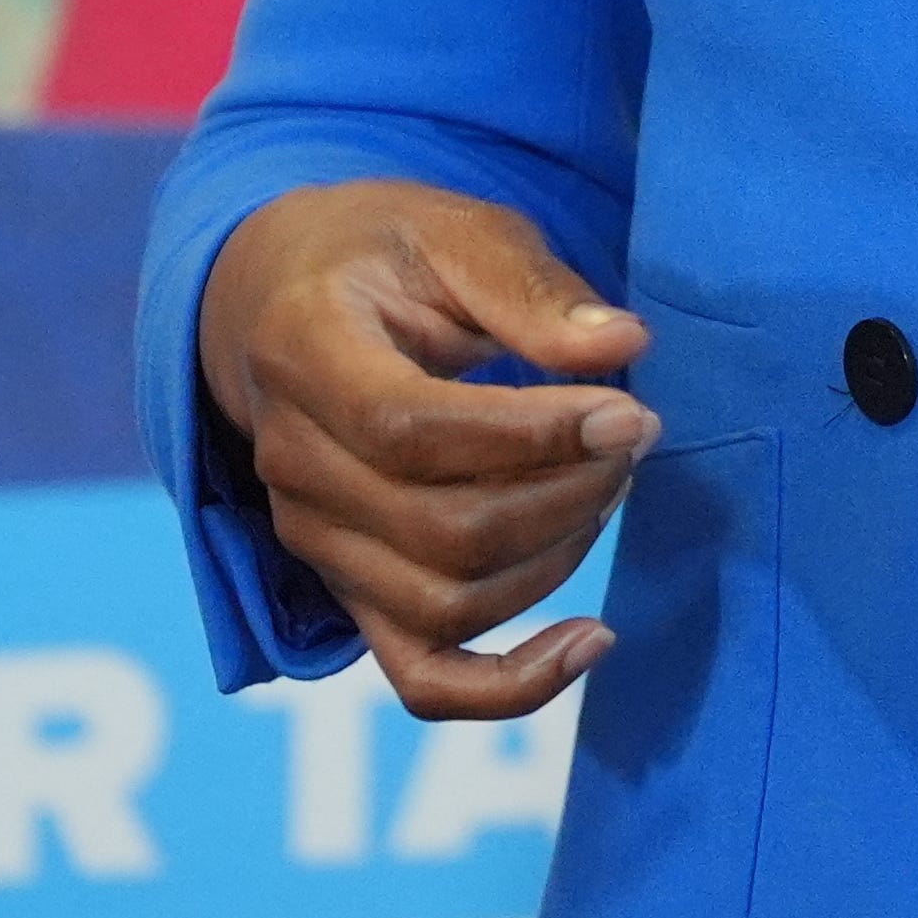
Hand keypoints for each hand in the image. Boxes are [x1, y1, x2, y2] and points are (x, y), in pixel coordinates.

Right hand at [196, 180, 656, 721]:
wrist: (282, 299)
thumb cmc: (382, 255)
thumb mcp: (451, 231)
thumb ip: (531, 290)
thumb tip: (623, 347)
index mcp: (303, 352)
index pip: (410, 430)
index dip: (532, 437)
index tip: (628, 414)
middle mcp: (292, 463)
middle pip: (439, 532)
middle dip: (566, 494)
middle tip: (635, 435)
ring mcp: (314, 540)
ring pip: (444, 605)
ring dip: (557, 559)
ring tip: (610, 484)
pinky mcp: (348, 590)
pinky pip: (422, 679)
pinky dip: (512, 687)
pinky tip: (592, 642)